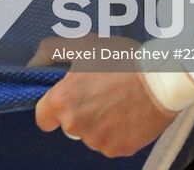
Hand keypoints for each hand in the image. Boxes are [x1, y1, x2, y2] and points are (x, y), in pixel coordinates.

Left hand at [33, 39, 175, 156]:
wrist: (160, 78)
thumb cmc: (121, 58)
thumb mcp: (83, 44)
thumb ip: (51, 51)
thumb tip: (32, 64)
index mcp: (63, 101)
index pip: (43, 118)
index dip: (52, 108)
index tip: (65, 99)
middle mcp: (76, 126)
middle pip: (69, 125)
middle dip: (80, 111)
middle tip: (99, 91)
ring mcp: (97, 141)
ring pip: (91, 134)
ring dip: (99, 121)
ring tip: (117, 99)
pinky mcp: (118, 149)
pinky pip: (110, 142)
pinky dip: (117, 131)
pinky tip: (128, 112)